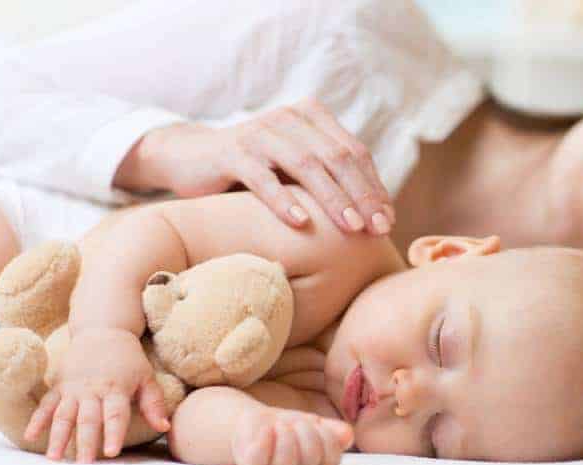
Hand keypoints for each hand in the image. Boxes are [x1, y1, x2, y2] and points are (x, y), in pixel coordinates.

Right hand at [23, 328, 169, 462]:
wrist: (103, 330)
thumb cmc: (128, 359)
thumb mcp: (146, 377)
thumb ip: (154, 403)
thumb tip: (164, 427)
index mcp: (116, 389)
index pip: (116, 414)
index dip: (114, 433)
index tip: (112, 452)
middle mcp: (93, 390)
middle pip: (88, 419)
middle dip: (86, 442)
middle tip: (84, 464)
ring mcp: (73, 388)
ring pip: (64, 415)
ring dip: (58, 437)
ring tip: (55, 458)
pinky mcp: (59, 385)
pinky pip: (46, 404)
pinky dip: (37, 420)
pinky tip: (30, 436)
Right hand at [116, 99, 394, 234]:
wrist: (194, 159)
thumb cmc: (256, 171)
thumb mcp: (296, 170)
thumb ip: (329, 178)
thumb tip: (377, 214)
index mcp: (311, 117)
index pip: (354, 152)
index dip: (374, 187)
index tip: (388, 220)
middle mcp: (288, 118)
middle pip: (337, 158)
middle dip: (362, 196)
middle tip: (378, 229)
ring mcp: (260, 133)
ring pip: (306, 166)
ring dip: (332, 199)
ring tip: (351, 228)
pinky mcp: (232, 153)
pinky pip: (263, 178)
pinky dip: (283, 201)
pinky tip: (301, 223)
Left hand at [232, 406, 353, 464]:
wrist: (253, 425)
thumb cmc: (286, 428)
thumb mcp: (312, 425)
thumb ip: (331, 431)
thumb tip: (347, 435)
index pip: (331, 459)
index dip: (327, 439)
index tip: (317, 425)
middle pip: (311, 458)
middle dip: (308, 433)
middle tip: (297, 424)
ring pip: (286, 461)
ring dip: (287, 435)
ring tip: (281, 425)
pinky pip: (257, 459)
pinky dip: (264, 440)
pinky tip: (268, 428)